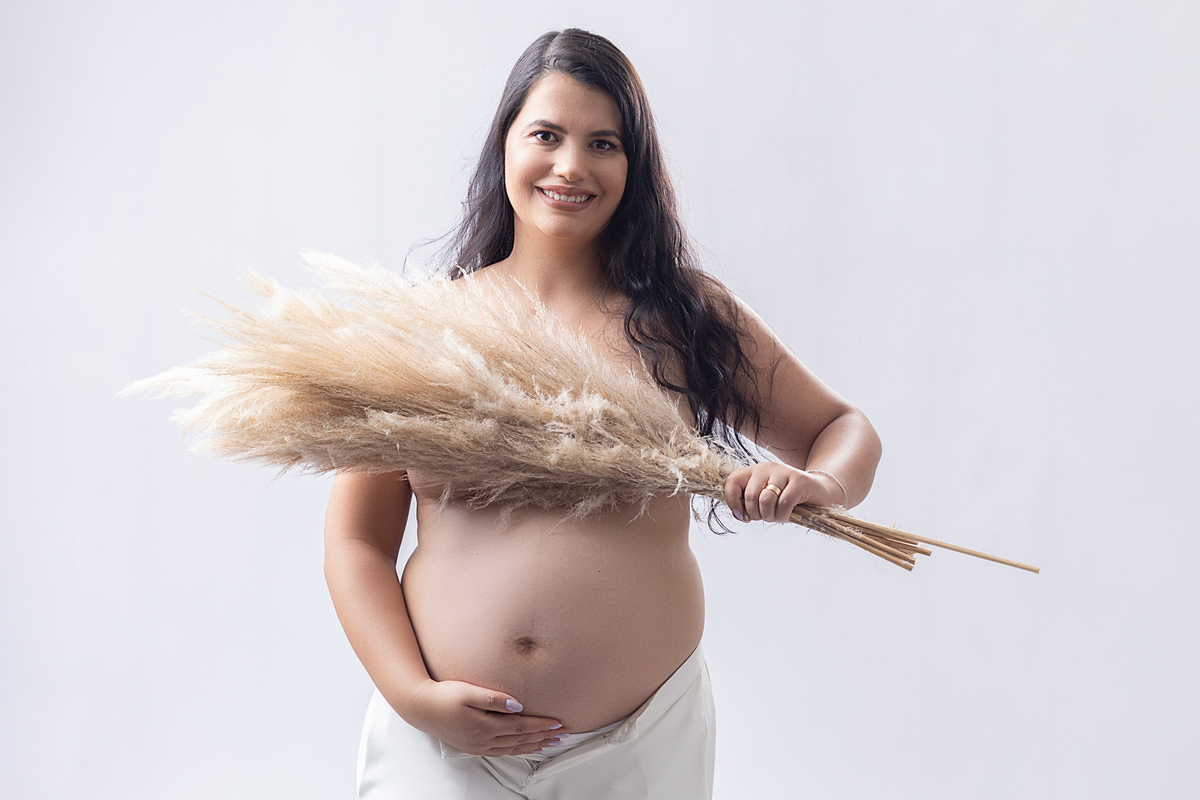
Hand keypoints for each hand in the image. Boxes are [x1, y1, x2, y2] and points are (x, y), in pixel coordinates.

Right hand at [404, 678, 565, 755]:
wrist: (420, 708)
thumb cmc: (444, 695)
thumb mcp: (468, 691)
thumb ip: (494, 698)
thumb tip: (519, 704)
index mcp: (485, 726)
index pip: (521, 727)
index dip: (541, 725)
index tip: (558, 722)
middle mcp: (484, 740)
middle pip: (521, 740)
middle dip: (543, 737)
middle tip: (563, 734)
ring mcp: (478, 745)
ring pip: (513, 748)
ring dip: (534, 745)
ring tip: (550, 742)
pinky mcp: (474, 746)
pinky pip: (502, 751)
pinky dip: (518, 750)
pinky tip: (526, 748)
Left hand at [723, 463, 841, 523]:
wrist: (819, 492)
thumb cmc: (789, 499)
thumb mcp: (766, 499)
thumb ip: (749, 503)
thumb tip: (738, 513)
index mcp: (755, 471)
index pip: (732, 481)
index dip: (732, 501)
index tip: (742, 516)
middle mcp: (767, 467)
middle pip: (750, 496)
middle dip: (756, 514)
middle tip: (767, 517)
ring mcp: (784, 472)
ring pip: (765, 500)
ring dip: (770, 516)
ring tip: (778, 516)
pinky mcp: (799, 480)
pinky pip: (783, 504)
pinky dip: (783, 515)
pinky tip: (788, 515)